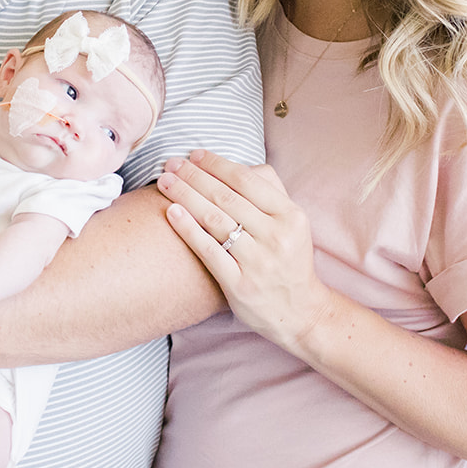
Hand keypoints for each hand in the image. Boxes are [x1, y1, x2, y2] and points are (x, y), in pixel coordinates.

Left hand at [155, 149, 335, 353]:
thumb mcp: (293, 224)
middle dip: (194, 176)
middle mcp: (276, 236)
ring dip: (185, 196)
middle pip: (226, 197)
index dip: (217, 165)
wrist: (301, 312)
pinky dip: (188, 229)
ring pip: (214, 219)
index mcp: (290, 216)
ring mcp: (257, 261)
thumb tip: (234, 167)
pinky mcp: (239, 285)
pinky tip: (171, 212)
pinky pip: (208, 251)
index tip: (195, 155)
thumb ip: (270, 194)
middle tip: (171, 164)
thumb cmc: (290, 261)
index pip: (247, 181)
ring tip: (165, 182)